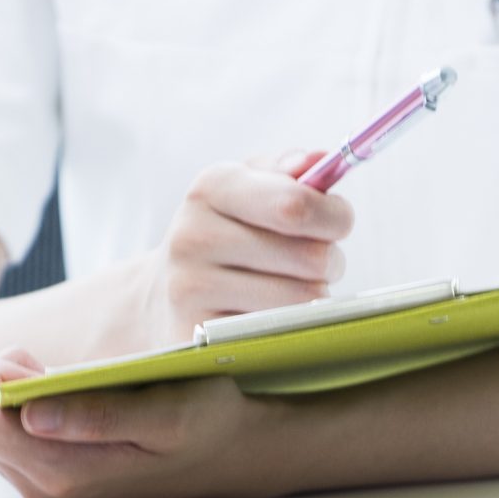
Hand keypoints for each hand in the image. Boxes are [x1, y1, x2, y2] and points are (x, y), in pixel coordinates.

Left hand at [0, 350, 275, 497]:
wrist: (235, 456)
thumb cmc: (207, 423)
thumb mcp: (165, 411)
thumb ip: (95, 415)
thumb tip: (29, 415)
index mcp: (60, 472)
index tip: (41, 362)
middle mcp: (41, 489)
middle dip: (1, 378)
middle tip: (55, 369)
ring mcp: (42, 487)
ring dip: (15, 390)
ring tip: (73, 386)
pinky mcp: (47, 478)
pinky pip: (4, 431)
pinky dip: (27, 404)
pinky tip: (73, 401)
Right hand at [131, 152, 352, 347]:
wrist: (160, 296)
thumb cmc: (222, 234)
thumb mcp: (245, 189)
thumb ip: (286, 171)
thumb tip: (316, 162)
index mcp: (211, 188)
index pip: (297, 205)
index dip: (335, 217)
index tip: (338, 224)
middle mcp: (194, 236)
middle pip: (309, 257)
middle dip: (330, 261)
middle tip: (315, 263)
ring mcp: (191, 289)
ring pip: (301, 300)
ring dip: (313, 297)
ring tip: (290, 288)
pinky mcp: (197, 335)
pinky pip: (278, 333)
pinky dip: (289, 326)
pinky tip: (269, 315)